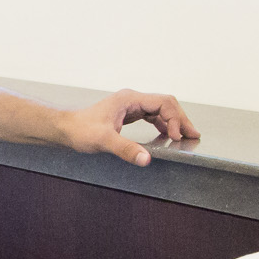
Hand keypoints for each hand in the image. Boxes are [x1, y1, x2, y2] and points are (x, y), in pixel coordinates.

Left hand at [56, 90, 201, 167]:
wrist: (65, 129)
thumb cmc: (80, 130)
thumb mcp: (103, 141)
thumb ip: (125, 149)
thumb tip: (146, 159)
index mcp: (130, 99)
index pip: (163, 103)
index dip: (175, 118)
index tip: (177, 137)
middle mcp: (132, 99)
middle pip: (166, 105)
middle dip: (180, 119)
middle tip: (193, 135)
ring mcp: (131, 106)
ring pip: (160, 110)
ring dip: (174, 122)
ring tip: (186, 136)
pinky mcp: (128, 115)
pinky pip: (152, 116)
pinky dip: (163, 125)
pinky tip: (168, 135)